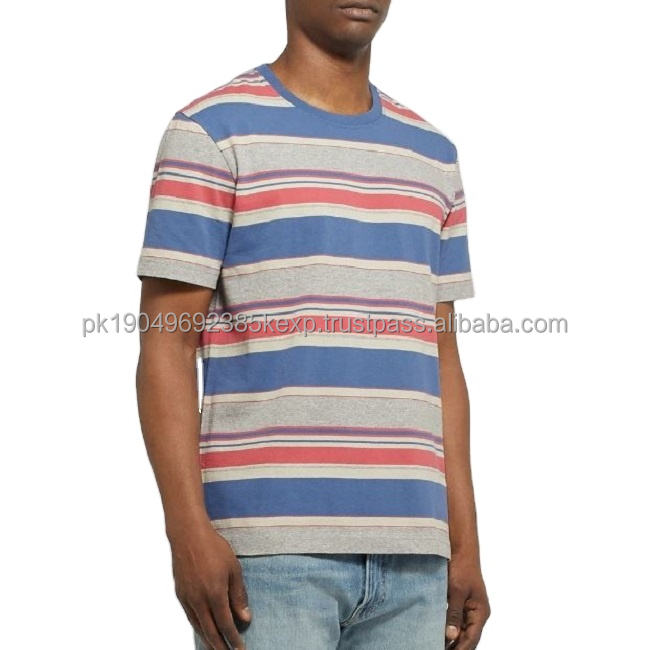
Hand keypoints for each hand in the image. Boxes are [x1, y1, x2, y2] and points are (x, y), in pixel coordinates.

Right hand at [170, 523, 250, 649]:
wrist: (188, 536)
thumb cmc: (214, 548)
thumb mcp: (234, 569)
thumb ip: (238, 595)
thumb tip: (244, 617)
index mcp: (215, 594)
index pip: (225, 624)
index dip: (233, 639)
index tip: (240, 648)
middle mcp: (199, 600)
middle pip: (210, 631)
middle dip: (220, 646)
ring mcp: (187, 598)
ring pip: (198, 626)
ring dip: (208, 639)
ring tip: (216, 647)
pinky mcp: (180, 594)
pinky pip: (190, 617)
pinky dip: (198, 627)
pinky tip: (203, 629)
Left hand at [445, 554, 489, 648]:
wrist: (460, 551)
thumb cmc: (461, 568)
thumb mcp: (456, 591)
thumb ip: (454, 614)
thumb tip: (451, 636)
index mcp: (480, 612)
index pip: (472, 638)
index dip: (461, 648)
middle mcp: (477, 614)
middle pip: (467, 637)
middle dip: (455, 646)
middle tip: (437, 649)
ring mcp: (469, 610)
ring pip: (461, 631)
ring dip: (452, 639)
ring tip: (436, 645)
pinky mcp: (460, 604)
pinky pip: (455, 621)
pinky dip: (448, 628)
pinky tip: (438, 633)